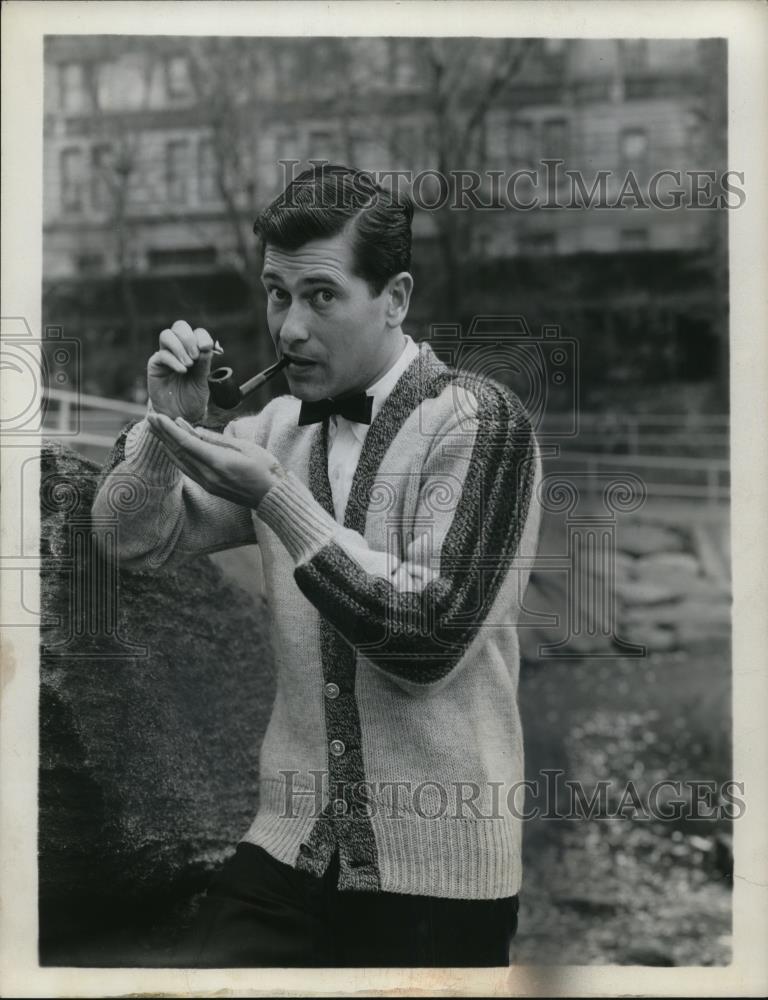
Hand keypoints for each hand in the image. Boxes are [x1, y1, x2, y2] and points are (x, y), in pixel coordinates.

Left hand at [146, 412, 285, 507]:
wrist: (272, 496)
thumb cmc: (264, 468)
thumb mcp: (244, 447)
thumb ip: (216, 439)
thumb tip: (194, 430)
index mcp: (217, 462)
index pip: (186, 443)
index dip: (169, 428)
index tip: (157, 416)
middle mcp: (208, 474)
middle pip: (178, 451)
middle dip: (162, 434)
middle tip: (150, 418)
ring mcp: (207, 482)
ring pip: (180, 461)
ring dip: (166, 444)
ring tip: (156, 430)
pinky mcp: (209, 486)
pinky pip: (186, 468)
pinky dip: (176, 455)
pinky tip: (171, 448)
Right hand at [147, 320, 216, 421]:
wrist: (181, 415)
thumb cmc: (192, 398)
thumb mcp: (203, 381)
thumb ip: (204, 364)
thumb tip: (205, 346)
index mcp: (194, 351)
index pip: (197, 333)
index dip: (202, 336)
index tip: (206, 348)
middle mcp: (179, 350)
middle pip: (180, 327)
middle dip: (189, 338)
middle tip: (195, 357)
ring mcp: (166, 356)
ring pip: (167, 335)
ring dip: (179, 347)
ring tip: (188, 365)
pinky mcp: (155, 365)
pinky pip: (161, 355)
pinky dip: (173, 361)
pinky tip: (182, 371)